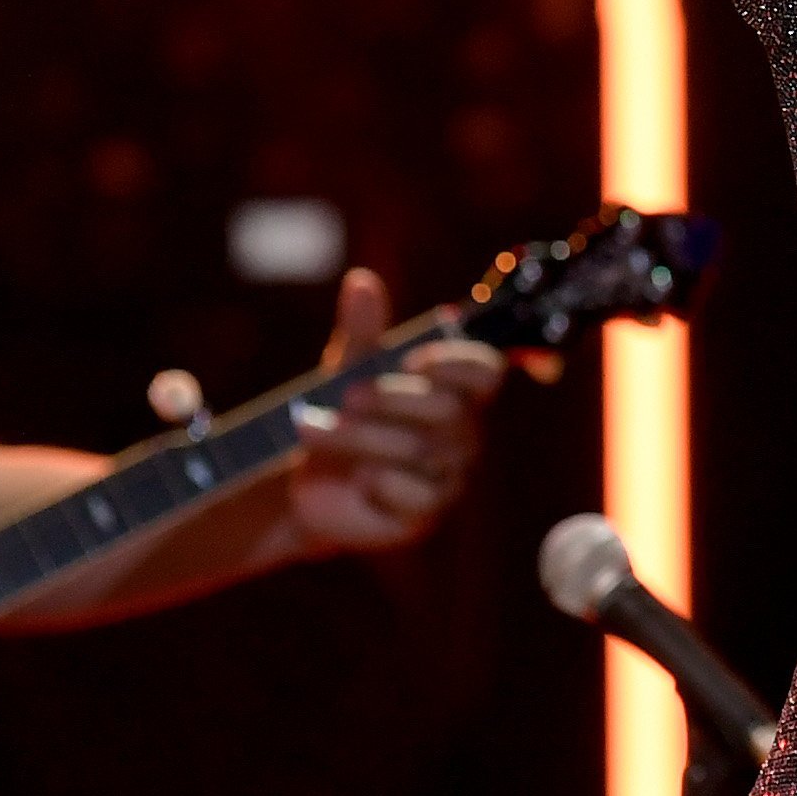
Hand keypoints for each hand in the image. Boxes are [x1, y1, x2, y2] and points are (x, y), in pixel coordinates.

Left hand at [241, 268, 501, 555]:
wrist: (314, 482)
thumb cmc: (344, 416)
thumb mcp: (347, 369)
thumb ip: (362, 330)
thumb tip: (361, 281)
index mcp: (454, 391)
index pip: (485, 373)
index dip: (458, 363)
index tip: (413, 359)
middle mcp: (461, 433)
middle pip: (447, 411)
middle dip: (391, 398)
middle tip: (345, 395)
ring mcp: (447, 476)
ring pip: (420, 452)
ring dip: (361, 438)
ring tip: (311, 428)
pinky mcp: (424, 514)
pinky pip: (415, 496)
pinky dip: (380, 484)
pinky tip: (356, 481)